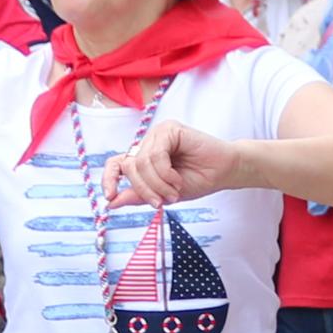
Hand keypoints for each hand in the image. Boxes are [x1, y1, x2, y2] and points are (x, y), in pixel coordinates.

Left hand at [101, 119, 244, 208]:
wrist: (223, 173)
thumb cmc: (196, 180)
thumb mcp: (162, 194)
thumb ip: (137, 196)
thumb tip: (110, 203)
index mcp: (142, 157)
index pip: (116, 164)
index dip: (108, 179)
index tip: (110, 197)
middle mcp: (147, 143)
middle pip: (129, 167)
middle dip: (144, 189)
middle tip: (161, 202)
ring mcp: (157, 134)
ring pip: (141, 163)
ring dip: (157, 184)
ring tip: (175, 191)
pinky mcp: (169, 129)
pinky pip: (155, 154)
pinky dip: (165, 172)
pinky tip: (177, 179)